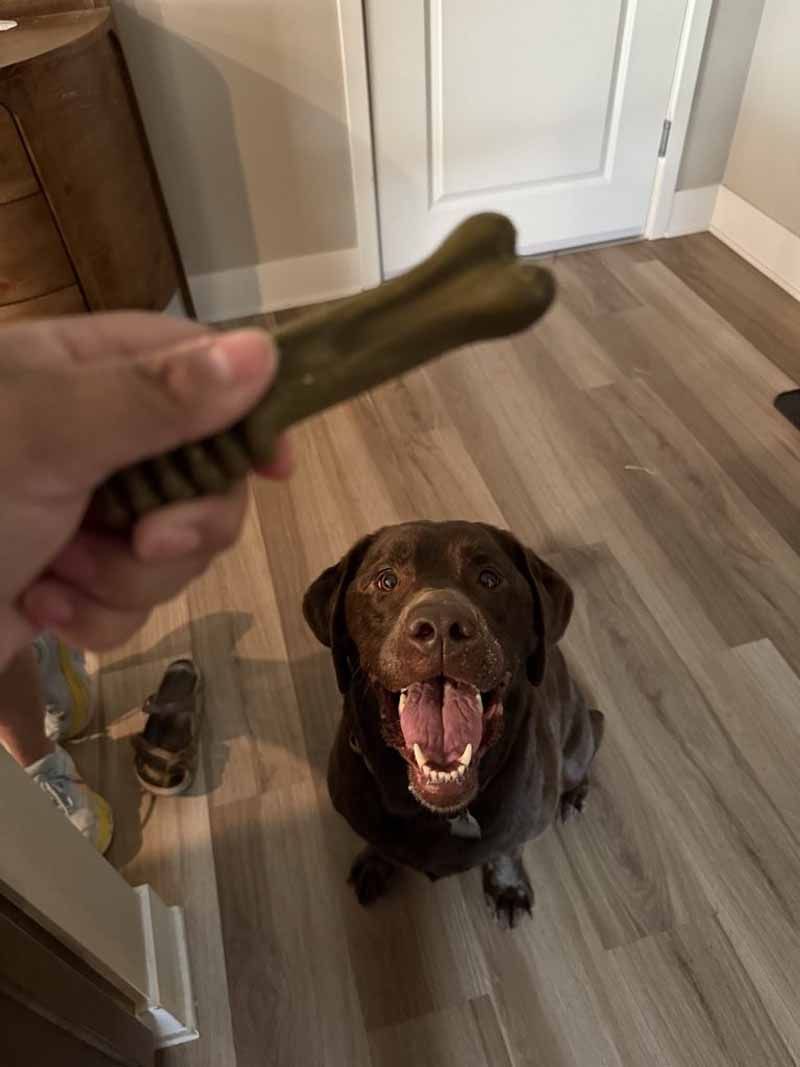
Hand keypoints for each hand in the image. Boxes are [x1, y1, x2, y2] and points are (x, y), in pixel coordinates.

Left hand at [0, 312, 291, 668]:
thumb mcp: (45, 435)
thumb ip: (154, 398)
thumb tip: (266, 351)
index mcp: (81, 371)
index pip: (197, 367)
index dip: (246, 413)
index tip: (273, 465)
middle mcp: (93, 436)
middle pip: (204, 473)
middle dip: (182, 523)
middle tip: (144, 541)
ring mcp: (87, 511)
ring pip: (176, 548)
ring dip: (125, 579)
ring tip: (60, 575)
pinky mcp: (76, 580)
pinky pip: (135, 601)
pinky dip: (95, 615)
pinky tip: (42, 606)